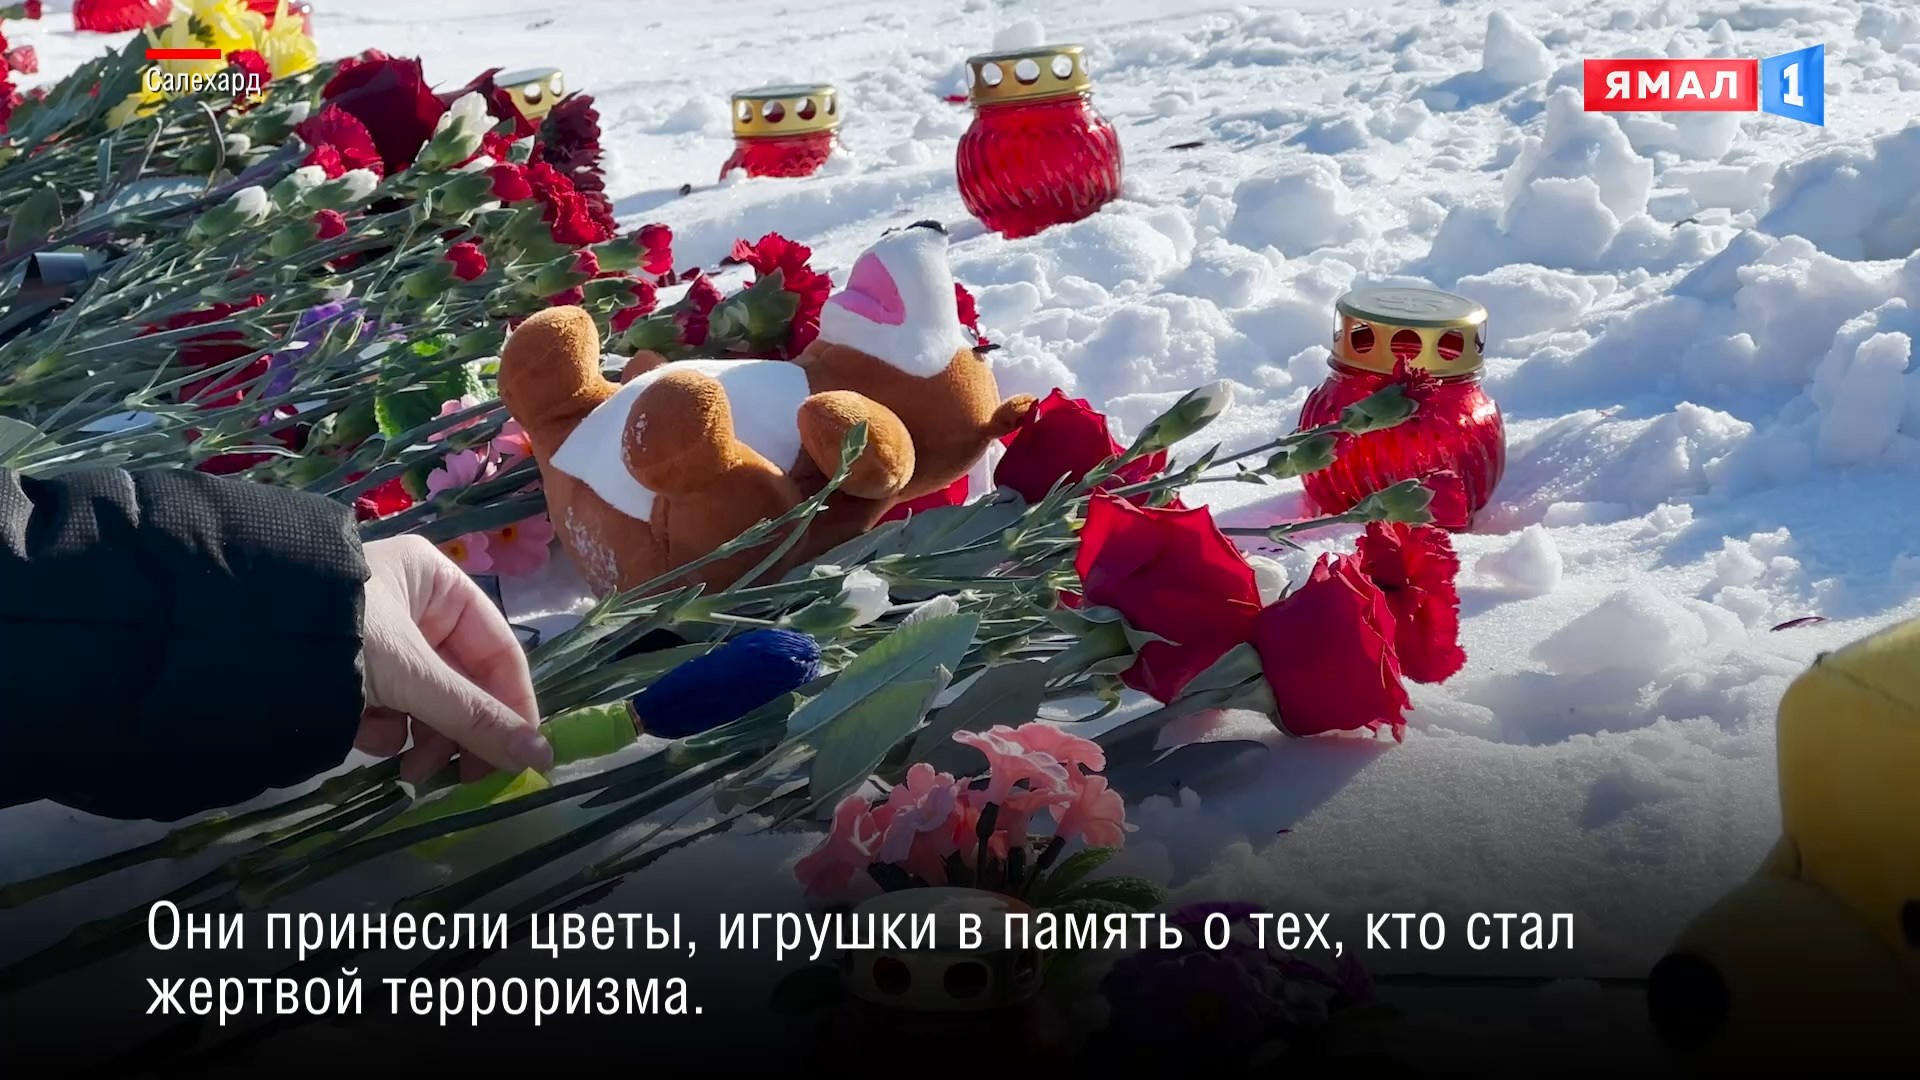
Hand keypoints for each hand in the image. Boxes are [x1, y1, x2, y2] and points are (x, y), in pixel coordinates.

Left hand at [354, 535, 552, 783]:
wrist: (231, 641)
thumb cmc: (337, 635)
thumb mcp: (412, 675)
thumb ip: (476, 718)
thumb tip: (542, 757)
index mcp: (436, 582)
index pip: (498, 649)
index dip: (515, 703)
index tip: (524, 754)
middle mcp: (412, 606)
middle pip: (462, 682)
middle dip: (459, 732)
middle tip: (464, 779)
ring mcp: (379, 641)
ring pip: (427, 702)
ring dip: (422, 740)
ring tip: (408, 773)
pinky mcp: (349, 673)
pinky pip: (388, 709)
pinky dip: (380, 730)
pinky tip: (361, 738)